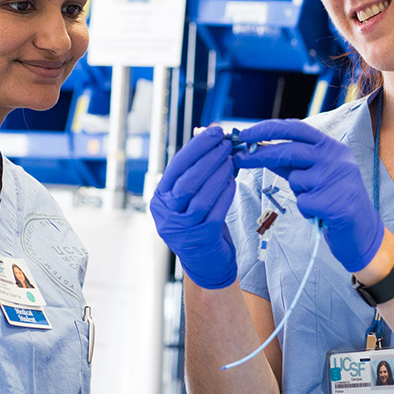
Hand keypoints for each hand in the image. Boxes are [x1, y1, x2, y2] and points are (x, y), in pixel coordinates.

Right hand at [149, 126, 237, 288]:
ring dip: (219, 173)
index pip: (176, 166)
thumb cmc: (198, 223)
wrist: (205, 262)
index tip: (214, 131)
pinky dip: (226, 193)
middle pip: (188, 179)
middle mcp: (166, 213)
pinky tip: (233, 182)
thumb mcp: (189, 198)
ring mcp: (183, 228)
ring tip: (231, 160)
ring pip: (202, 195)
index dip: (197, 146)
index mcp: (160, 198)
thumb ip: (195, 171)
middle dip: (210, 157)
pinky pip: (216, 211)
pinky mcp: (202, 238)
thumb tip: (209, 137)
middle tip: (227, 143)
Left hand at [235, 119, 383, 272]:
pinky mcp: (337, 202)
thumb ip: (292, 161)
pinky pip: (303, 202)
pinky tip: (322, 214)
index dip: (268, 128)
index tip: (245, 134)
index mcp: (332, 147)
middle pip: (290, 150)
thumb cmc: (334, 201)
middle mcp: (337, 158)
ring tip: (316, 200)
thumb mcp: (315, 174)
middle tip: (239, 159)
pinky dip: (307, 210)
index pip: (296, 128)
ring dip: (298, 192)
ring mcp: (338, 179)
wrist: (363, 233)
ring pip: (296, 180)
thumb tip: (258, 149)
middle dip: (261, 155)